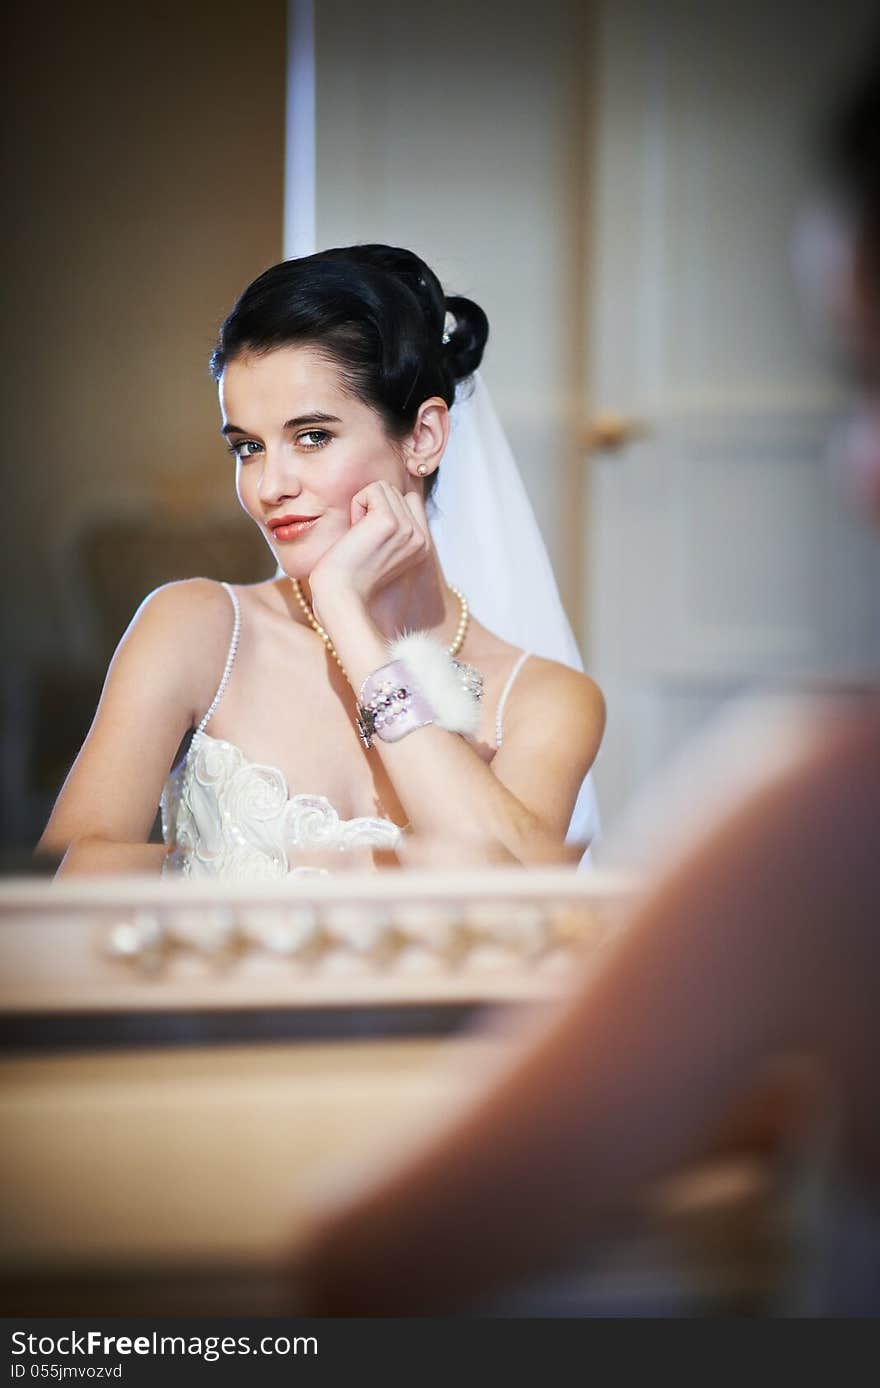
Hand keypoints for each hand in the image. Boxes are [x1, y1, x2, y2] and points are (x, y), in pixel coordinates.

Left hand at [308, 481, 432, 607]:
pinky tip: (355, 531)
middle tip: (362, 539)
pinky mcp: (389, 522)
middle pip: (395, 491)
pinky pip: (372, 490)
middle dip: (372, 507)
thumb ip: (391, 525)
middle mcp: (420, 537)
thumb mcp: (380, 548)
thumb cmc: (351, 577)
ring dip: (364, 506)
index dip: (383, 508)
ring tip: (359, 535)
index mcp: (422, 545)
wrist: (341, 596)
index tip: (371, 537)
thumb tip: (382, 492)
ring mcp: (408, 529)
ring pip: (383, 488)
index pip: (409, 499)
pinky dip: (357, 505)